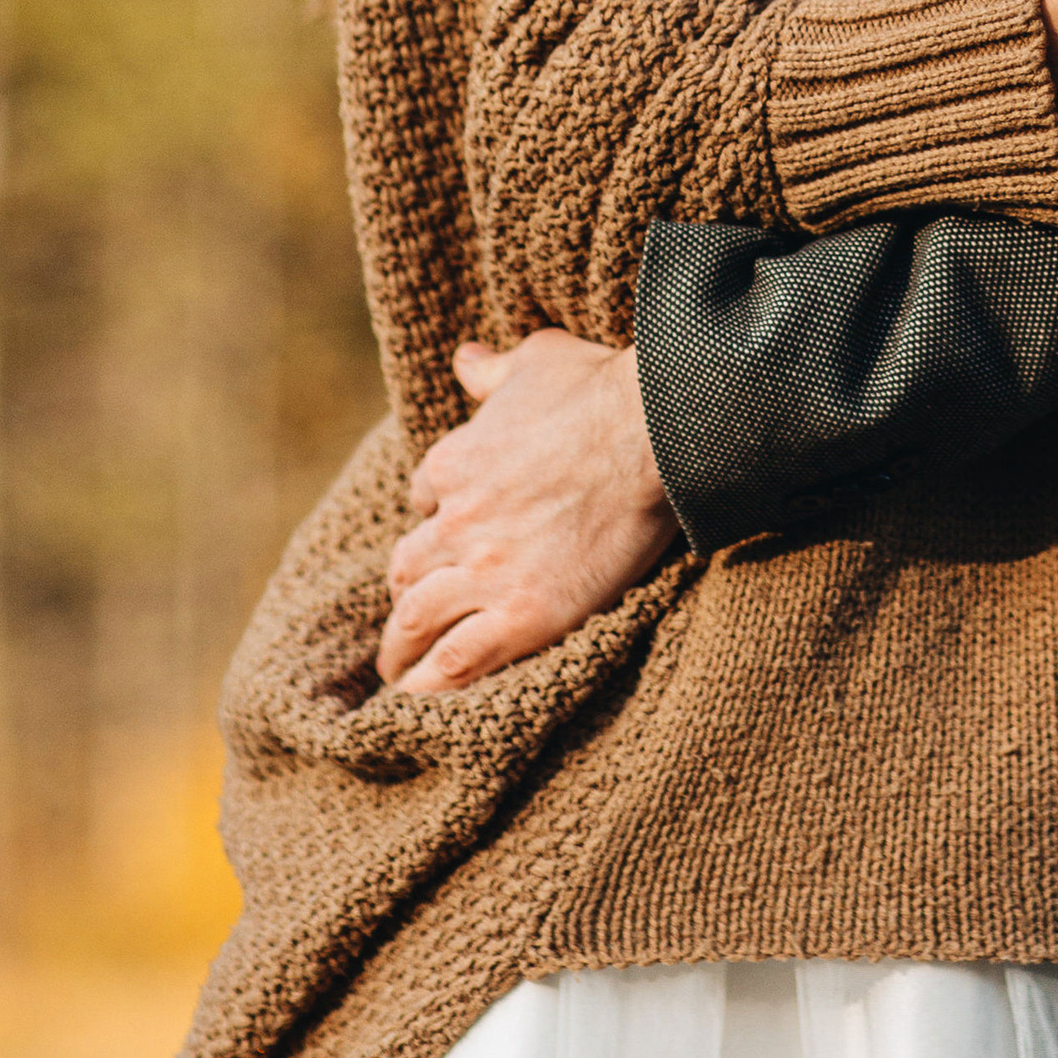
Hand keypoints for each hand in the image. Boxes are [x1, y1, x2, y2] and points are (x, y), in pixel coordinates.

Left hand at [376, 330, 677, 695]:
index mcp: (452, 462)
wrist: (655, 432)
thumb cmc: (602, 389)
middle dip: (407, 592)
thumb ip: (492, 369)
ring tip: (401, 672)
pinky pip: (457, 662)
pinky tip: (421, 700)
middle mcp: (456, 520)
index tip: (447, 540)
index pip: (423, 502)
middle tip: (410, 620)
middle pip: (408, 567)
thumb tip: (465, 358)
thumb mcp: (538, 360)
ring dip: (402, 648)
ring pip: (417, 619)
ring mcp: (485, 570)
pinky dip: (431, 686)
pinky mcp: (523, 614)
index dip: (434, 522)